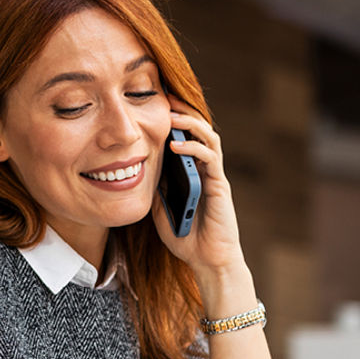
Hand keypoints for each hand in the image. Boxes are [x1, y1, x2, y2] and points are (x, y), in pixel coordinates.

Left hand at [153, 100, 247, 278]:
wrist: (207, 261)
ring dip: (191, 123)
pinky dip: (193, 148)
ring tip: (172, 115)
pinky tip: (176, 145)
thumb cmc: (186, 238)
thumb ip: (155, 190)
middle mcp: (204, 170)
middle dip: (183, 112)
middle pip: (199, 131)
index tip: (154, 106)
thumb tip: (139, 171)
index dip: (173, 121)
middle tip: (165, 98)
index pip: (184, 138)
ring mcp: (214, 175)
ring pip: (208, 138)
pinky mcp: (220, 184)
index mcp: (191, 173)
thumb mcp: (160, 211)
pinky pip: (210, 158)